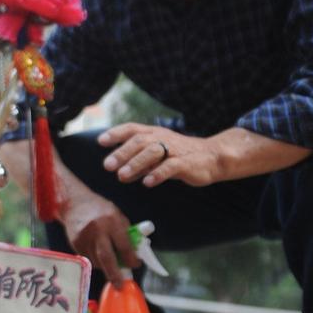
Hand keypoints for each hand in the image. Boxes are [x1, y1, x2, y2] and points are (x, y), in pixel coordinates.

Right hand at [59, 192, 139, 288]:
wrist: (74, 203)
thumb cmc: (100, 210)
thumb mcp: (117, 215)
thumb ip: (126, 233)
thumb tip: (135, 253)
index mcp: (112, 221)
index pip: (124, 245)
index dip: (131, 258)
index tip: (135, 264)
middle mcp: (97, 231)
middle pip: (107, 258)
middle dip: (115, 274)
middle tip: (120, 285)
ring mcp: (84, 238)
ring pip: (96, 262)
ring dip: (105, 266)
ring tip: (109, 261)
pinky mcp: (75, 244)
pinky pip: (88, 259)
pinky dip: (95, 260)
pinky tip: (96, 252)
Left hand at [98, 123, 222, 186]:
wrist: (212, 157)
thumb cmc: (180, 156)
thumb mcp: (158, 156)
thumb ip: (139, 162)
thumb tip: (119, 172)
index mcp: (154, 134)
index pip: (132, 129)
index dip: (116, 133)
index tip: (100, 141)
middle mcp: (162, 138)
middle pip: (139, 141)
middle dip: (121, 153)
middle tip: (107, 166)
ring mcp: (174, 150)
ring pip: (152, 152)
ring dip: (135, 164)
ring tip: (121, 176)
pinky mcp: (185, 163)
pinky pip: (170, 167)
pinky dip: (158, 174)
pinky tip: (147, 182)